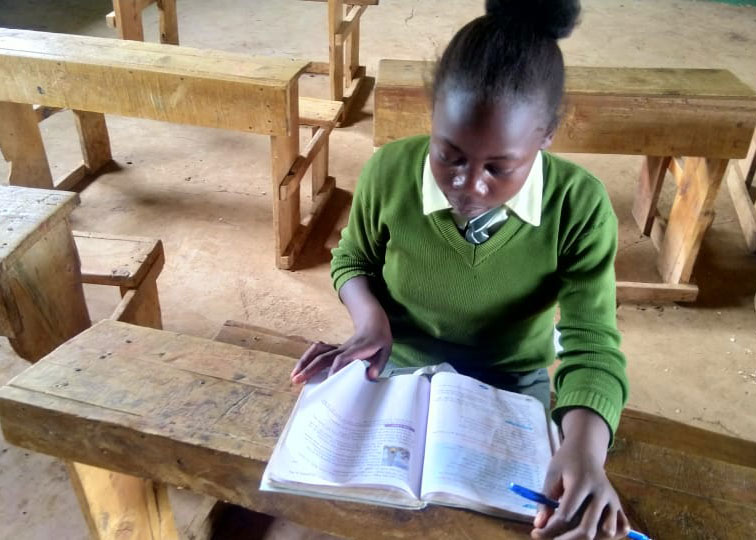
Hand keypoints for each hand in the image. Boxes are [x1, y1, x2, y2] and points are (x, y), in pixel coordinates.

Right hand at [290, 307, 391, 383]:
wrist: (372, 321)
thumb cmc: (379, 339)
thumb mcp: (386, 351)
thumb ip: (379, 364)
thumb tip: (370, 376)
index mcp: (358, 348)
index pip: (343, 358)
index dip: (335, 368)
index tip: (327, 380)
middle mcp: (344, 348)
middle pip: (324, 356)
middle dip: (310, 368)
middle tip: (298, 380)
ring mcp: (337, 347)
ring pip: (317, 352)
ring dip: (305, 362)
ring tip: (294, 376)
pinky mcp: (333, 348)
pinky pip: (317, 351)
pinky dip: (307, 358)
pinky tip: (300, 369)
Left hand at [531, 409, 629, 539]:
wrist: (586, 450)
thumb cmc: (566, 462)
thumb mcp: (551, 475)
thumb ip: (545, 501)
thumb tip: (539, 526)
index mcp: (581, 482)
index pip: (566, 515)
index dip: (549, 529)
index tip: (535, 533)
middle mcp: (601, 493)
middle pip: (586, 530)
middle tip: (549, 539)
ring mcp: (613, 500)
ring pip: (606, 533)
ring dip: (586, 539)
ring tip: (569, 534)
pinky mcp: (619, 505)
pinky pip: (621, 528)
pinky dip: (608, 536)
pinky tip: (592, 532)